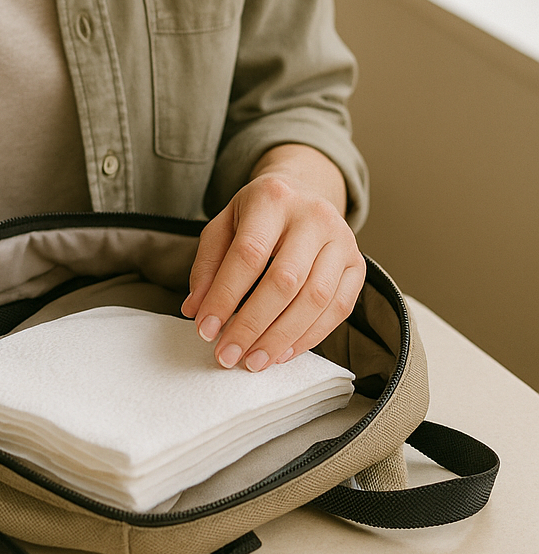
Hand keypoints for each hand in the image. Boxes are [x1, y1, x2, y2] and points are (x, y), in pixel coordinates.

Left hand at [181, 145, 365, 372]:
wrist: (304, 192)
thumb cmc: (258, 215)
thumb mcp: (224, 225)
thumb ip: (208, 265)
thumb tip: (196, 310)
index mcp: (273, 197)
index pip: (248, 254)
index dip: (225, 296)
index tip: (205, 329)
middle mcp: (314, 215)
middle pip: (285, 280)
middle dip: (252, 325)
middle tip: (228, 355)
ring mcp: (342, 240)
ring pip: (316, 299)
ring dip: (281, 338)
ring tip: (253, 360)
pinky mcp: (358, 265)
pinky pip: (338, 309)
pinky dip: (309, 337)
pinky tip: (283, 352)